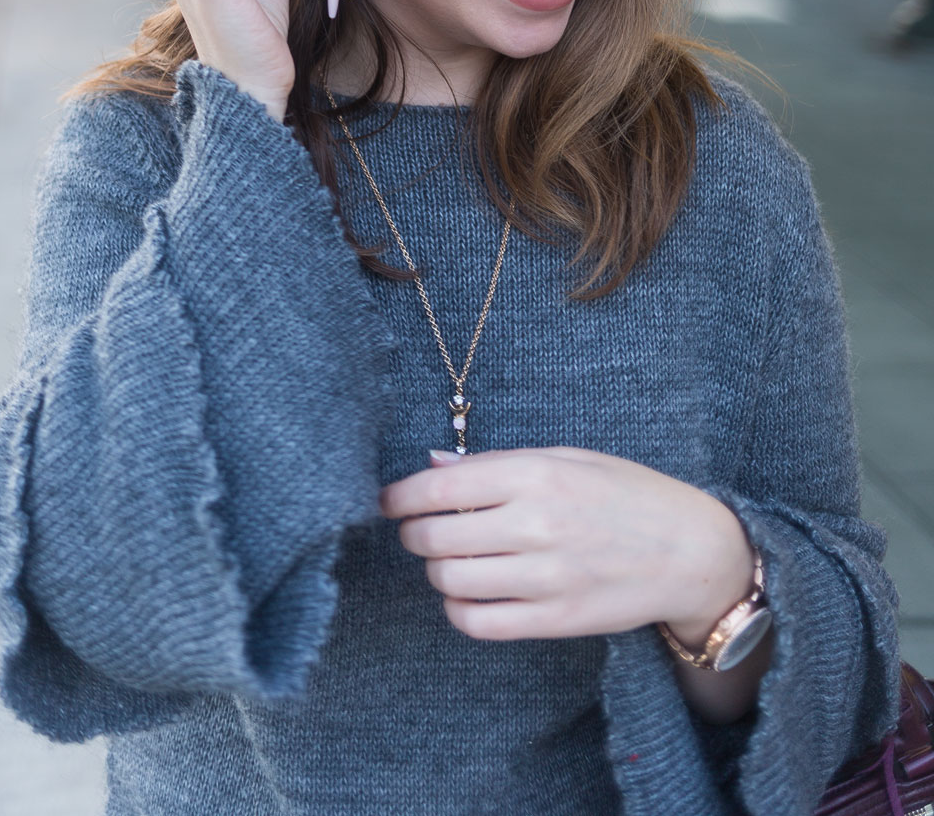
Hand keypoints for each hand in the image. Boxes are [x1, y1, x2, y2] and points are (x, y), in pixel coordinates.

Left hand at [379, 447, 753, 641]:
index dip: (400, 497)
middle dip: (414, 533)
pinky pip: (477, 623)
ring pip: (449, 580)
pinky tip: (469, 592)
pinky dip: (458, 608)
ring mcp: (544, 577)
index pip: (438, 487)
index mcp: (536, 473)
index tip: (389, 502)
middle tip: (418, 529)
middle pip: (434, 537)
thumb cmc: (626, 493)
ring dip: (436, 569)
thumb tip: (432, 466)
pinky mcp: (553, 620)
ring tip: (451, 557)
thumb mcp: (567, 458)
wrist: (690, 551)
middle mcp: (535, 524)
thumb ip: (497, 463)